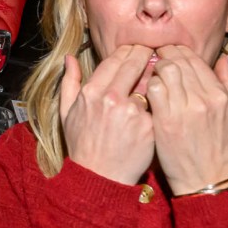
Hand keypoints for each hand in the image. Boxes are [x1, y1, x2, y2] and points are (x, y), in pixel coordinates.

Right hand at [57, 44, 155, 184]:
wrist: (99, 177)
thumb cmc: (82, 145)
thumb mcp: (66, 113)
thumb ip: (69, 83)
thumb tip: (69, 58)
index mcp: (91, 92)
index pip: (115, 58)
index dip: (129, 50)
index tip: (136, 49)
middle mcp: (111, 98)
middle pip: (135, 63)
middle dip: (146, 54)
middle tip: (153, 53)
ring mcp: (132, 112)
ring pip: (150, 83)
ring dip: (155, 78)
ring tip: (159, 78)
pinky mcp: (149, 125)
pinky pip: (157, 106)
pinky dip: (158, 104)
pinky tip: (161, 106)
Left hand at [145, 45, 227, 194]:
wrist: (208, 181)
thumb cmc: (224, 150)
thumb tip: (222, 60)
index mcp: (220, 96)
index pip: (196, 60)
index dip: (180, 52)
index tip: (171, 52)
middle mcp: (203, 99)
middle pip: (179, 61)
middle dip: (165, 54)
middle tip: (157, 56)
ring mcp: (183, 110)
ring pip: (165, 71)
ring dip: (156, 68)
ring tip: (152, 72)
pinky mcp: (165, 122)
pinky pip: (154, 90)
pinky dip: (149, 85)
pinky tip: (148, 91)